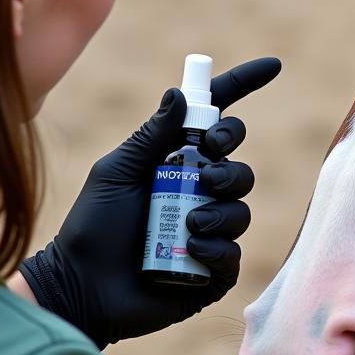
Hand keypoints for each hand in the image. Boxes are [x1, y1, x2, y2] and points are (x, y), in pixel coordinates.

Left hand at [19, 57, 280, 347]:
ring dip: (218, 212)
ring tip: (189, 225)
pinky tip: (193, 250)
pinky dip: (217, 247)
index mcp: (179, 163)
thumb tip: (179, 94)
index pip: (220, 121)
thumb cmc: (93, 227)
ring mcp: (210, 232)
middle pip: (239, 167)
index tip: (272, 66)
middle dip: (228, 168)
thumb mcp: (117, 172)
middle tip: (204, 176)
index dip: (245, 88)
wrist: (82, 288)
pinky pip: (233, 252)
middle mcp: (200, 194)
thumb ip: (151, 136)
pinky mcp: (214, 269)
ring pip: (241, 209)